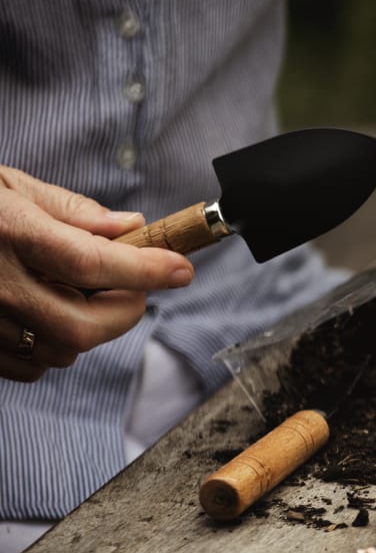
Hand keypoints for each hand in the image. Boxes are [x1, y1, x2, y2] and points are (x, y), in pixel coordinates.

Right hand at [0, 166, 194, 381]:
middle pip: (82, 327)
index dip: (145, 270)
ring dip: (90, 330)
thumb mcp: (5, 186)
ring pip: (59, 352)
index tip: (181, 270)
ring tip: (85, 296)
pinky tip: (46, 314)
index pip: (91, 261)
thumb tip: (130, 229)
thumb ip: (70, 211)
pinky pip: (27, 366)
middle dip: (123, 313)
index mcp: (7, 231)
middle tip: (134, 289)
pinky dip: (52, 348)